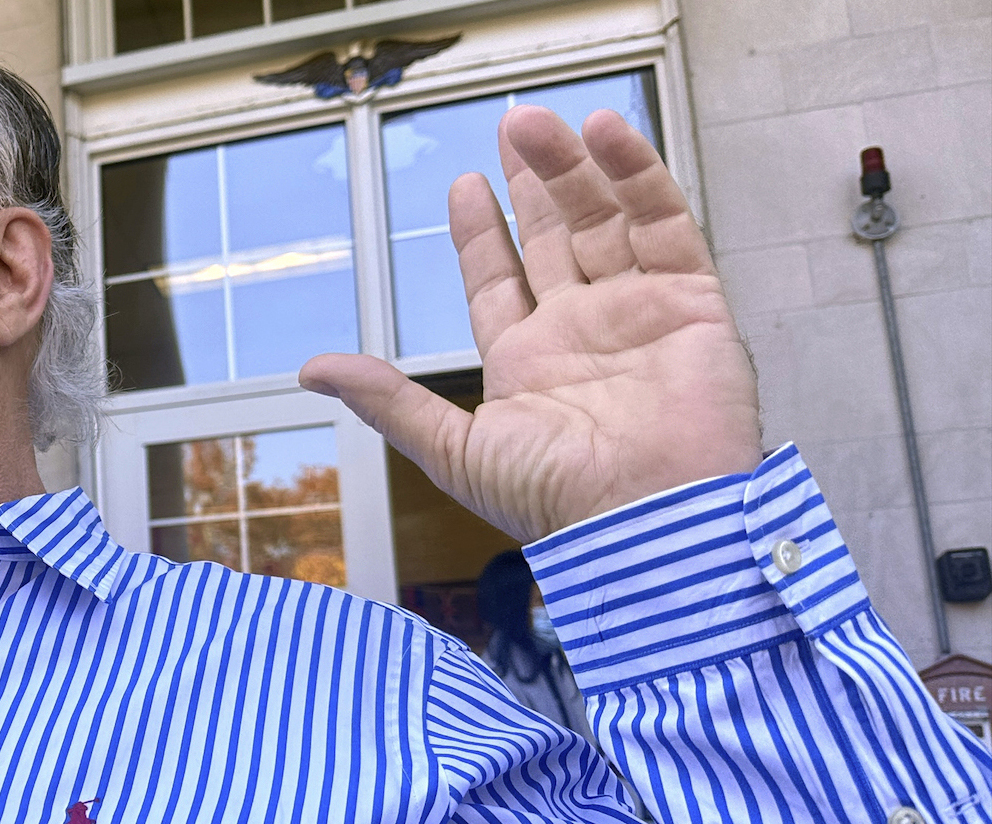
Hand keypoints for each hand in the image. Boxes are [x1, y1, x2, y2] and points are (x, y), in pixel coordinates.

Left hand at [300, 106, 760, 541]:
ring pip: (603, 219)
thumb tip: (313, 370)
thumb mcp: (452, 449)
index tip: (461, 186)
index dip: (480, 234)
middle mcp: (581, 333)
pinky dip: (639, 176)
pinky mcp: (692, 302)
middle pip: (554, 237)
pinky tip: (606, 134)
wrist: (648, 520)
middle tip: (512, 125)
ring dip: (572, 168)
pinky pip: (666, 223)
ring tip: (536, 122)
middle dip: (532, 183)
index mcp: (527, 365)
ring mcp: (638, 313)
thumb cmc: (556, 502)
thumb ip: (388, 401)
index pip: (498, 282)